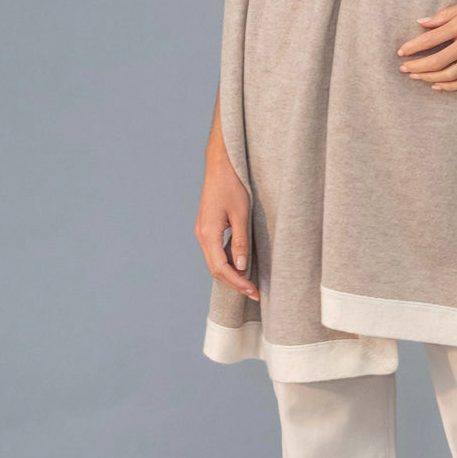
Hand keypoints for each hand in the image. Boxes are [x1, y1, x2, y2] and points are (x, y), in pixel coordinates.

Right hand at [195, 150, 259, 300]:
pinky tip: (240, 264)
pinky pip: (215, 251)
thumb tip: (241, 267)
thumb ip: (240, 241)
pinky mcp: (207, 226)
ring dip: (230, 274)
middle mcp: (201, 235)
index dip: (237, 283)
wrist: (221, 165)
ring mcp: (203, 231)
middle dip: (234, 283)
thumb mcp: (241, 214)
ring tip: (249, 283)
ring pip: (214, 261)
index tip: (254, 291)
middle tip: (254, 293)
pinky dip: (226, 262)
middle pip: (215, 269)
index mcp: (208, 234)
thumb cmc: (232, 185)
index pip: (221, 268)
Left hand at [397, 0, 456, 90]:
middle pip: (437, 60)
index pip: (430, 39)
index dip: (413, 48)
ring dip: (430, 78)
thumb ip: (445, 15)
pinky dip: (452, 86)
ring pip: (451, 73)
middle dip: (417, 66)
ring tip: (417, 78)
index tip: (401, 52)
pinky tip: (439, 86)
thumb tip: (421, 23)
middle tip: (404, 69)